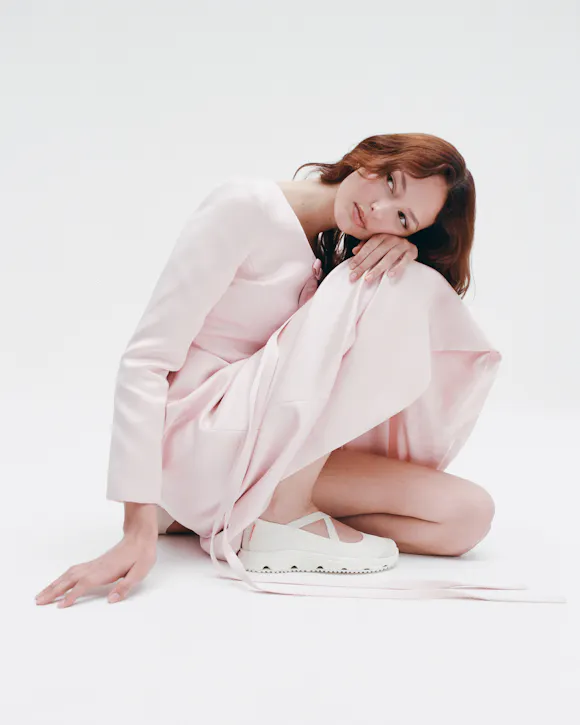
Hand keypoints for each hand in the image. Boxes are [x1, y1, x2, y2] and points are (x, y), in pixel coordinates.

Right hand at [35, 531, 157, 607]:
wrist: (140, 537)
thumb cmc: (141, 555)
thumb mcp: (139, 572)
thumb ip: (125, 587)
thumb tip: (111, 600)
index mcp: (105, 571)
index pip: (84, 584)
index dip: (72, 595)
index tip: (60, 606)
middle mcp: (95, 567)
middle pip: (69, 579)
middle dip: (53, 591)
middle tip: (38, 601)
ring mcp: (93, 564)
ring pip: (69, 574)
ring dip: (54, 584)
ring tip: (41, 595)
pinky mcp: (94, 563)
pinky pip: (73, 571)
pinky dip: (62, 578)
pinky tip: (58, 583)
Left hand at [348, 233, 417, 282]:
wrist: (411, 244)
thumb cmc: (391, 246)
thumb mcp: (378, 244)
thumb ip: (366, 246)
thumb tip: (354, 251)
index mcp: (382, 236)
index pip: (368, 247)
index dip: (359, 257)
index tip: (351, 268)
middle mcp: (392, 239)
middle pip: (376, 253)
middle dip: (364, 266)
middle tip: (354, 276)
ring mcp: (402, 245)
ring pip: (388, 258)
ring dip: (377, 269)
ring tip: (368, 279)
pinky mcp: (412, 251)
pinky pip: (405, 260)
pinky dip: (398, 267)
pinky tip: (390, 275)